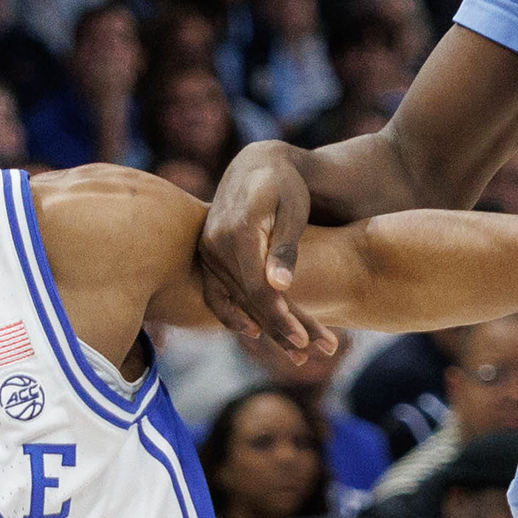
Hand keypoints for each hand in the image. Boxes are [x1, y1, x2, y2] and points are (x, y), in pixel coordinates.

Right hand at [202, 143, 325, 363]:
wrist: (258, 164)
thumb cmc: (285, 186)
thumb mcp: (293, 211)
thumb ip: (286, 248)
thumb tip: (278, 287)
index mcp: (238, 231)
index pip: (257, 287)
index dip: (280, 316)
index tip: (305, 339)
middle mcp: (215, 242)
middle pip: (248, 300)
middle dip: (280, 329)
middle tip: (310, 354)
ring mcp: (207, 250)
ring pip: (237, 299)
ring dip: (266, 327)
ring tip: (297, 353)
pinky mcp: (206, 255)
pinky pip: (216, 294)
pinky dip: (233, 314)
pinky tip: (253, 333)